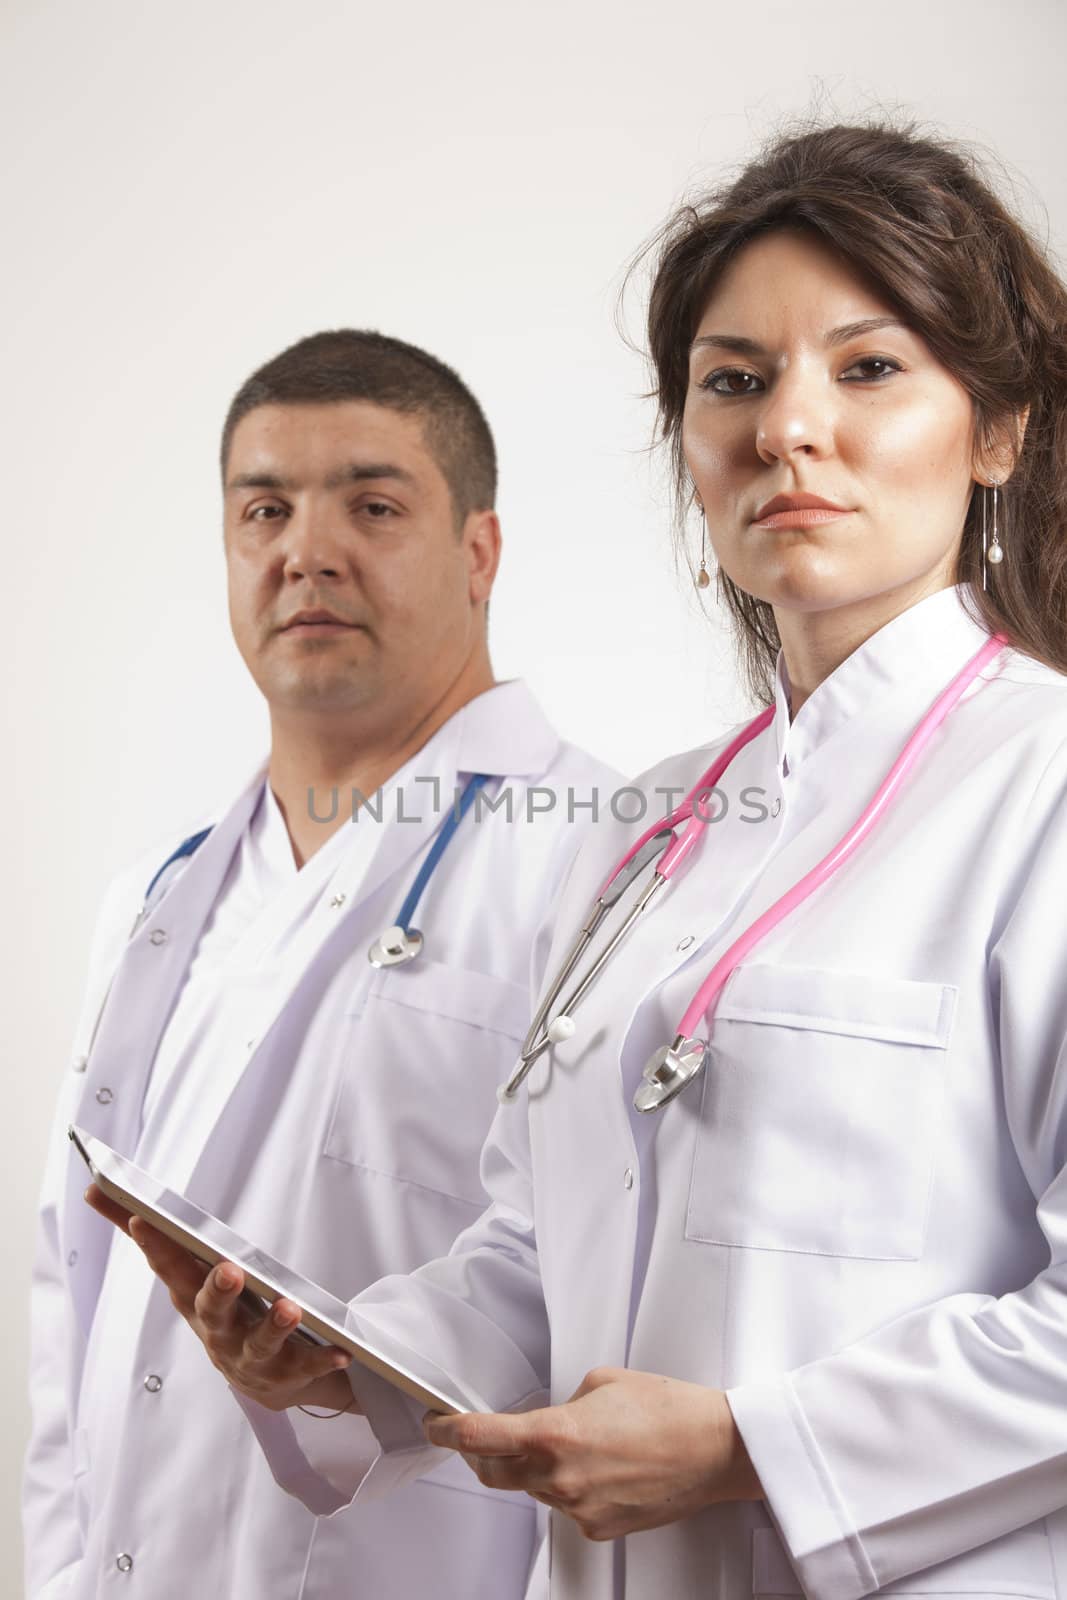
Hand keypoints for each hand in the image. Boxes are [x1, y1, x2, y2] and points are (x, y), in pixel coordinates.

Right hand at [85, 1185, 354, 1413]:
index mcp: (193, 1301)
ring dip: (273, 1326)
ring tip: (290, 1308)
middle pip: (212, 1311)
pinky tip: (340, 1348)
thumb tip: (95, 1190)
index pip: (169, 1268)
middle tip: (229, 1270)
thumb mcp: (187, 1276)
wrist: (265, 1380)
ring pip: (259, 1344)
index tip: (142, 1216)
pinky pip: (308, 1366)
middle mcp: (218, 1332)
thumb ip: (151, 1236)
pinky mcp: (288, 1373)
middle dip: (218, 1291)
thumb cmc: (223, 1314)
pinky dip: (322, 1358)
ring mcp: (251, 1357)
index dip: (154, 1244)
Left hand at [424, 1367, 761, 1540]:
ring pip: (532, 1490)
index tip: (436, 1423)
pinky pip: (565, 1506)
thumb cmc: (668, 1409)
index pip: (478, 1438)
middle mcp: (560, 1478)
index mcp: (555, 1434)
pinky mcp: (599, 1527)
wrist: (714, 1449)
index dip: (447, 1431)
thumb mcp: (601, 1382)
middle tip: (482, 1435)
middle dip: (480, 1454)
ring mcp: (578, 1508)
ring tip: (570, 1442)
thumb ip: (561, 1403)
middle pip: (493, 1473)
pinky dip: (567, 1486)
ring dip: (532, 1468)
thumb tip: (549, 1418)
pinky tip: (596, 1466)